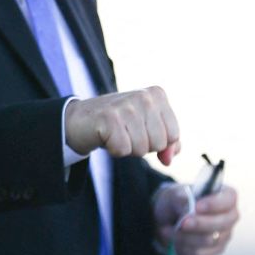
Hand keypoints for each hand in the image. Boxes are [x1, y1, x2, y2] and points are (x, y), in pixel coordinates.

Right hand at [64, 87, 180, 164]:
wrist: (81, 119)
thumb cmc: (120, 125)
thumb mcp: (148, 129)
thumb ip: (168, 144)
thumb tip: (168, 160)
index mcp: (158, 95)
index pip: (174, 135)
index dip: (158, 143)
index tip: (141, 131)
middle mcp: (144, 96)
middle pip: (159, 144)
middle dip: (143, 146)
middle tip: (126, 133)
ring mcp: (126, 106)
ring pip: (142, 149)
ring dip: (128, 148)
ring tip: (117, 134)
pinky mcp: (109, 118)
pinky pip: (123, 150)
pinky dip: (114, 150)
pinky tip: (106, 137)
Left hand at [153, 183, 238, 254]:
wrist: (171, 219)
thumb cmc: (179, 202)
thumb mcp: (175, 195)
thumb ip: (182, 199)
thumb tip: (189, 209)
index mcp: (226, 196)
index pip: (229, 199)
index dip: (214, 204)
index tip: (196, 207)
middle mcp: (230, 216)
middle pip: (222, 223)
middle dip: (200, 224)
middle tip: (182, 223)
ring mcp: (224, 235)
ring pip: (209, 240)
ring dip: (185, 236)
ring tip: (168, 230)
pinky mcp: (215, 251)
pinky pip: (201, 253)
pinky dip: (184, 248)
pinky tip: (173, 240)